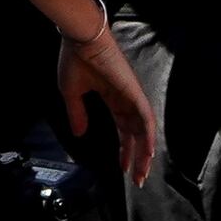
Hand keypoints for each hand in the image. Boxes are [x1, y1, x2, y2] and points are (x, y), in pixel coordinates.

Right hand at [58, 25, 159, 185]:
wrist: (81, 40)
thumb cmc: (76, 60)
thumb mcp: (72, 93)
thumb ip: (77, 114)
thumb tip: (79, 134)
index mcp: (113, 99)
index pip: (124, 130)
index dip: (125, 150)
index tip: (123, 169)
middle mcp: (126, 100)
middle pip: (137, 135)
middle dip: (137, 158)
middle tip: (137, 180)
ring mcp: (132, 96)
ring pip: (144, 130)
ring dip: (144, 153)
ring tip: (142, 173)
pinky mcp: (134, 92)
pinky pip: (145, 117)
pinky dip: (148, 135)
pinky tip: (148, 153)